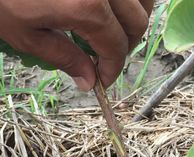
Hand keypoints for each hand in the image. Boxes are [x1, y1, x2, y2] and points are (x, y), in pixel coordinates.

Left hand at [0, 0, 153, 89]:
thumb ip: (64, 58)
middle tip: (108, 59)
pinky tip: (115, 8)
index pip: (116, 46)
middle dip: (126, 47)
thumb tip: (89, 81)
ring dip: (134, 20)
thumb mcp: (27, 34)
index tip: (104, 79)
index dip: (113, 68)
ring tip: (115, 32)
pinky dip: (131, 0)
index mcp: (87, 5)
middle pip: (137, 22)